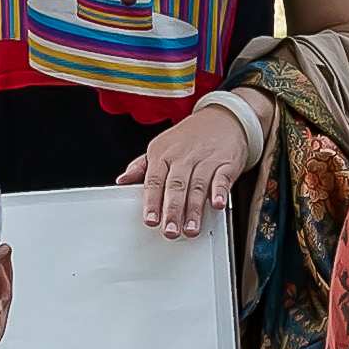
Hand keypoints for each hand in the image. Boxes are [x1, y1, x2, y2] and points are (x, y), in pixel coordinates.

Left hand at [131, 94, 264, 239]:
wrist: (224, 118)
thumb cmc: (190, 137)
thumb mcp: (161, 147)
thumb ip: (141, 166)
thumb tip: (122, 180)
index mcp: (163, 154)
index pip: (154, 181)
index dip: (152, 202)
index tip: (151, 220)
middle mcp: (183, 156)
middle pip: (175, 186)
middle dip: (172, 210)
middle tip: (170, 230)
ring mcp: (205, 158)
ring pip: (197, 186)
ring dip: (194, 209)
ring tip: (191, 228)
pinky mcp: (226, 162)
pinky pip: (222, 178)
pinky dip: (219, 191)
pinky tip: (217, 204)